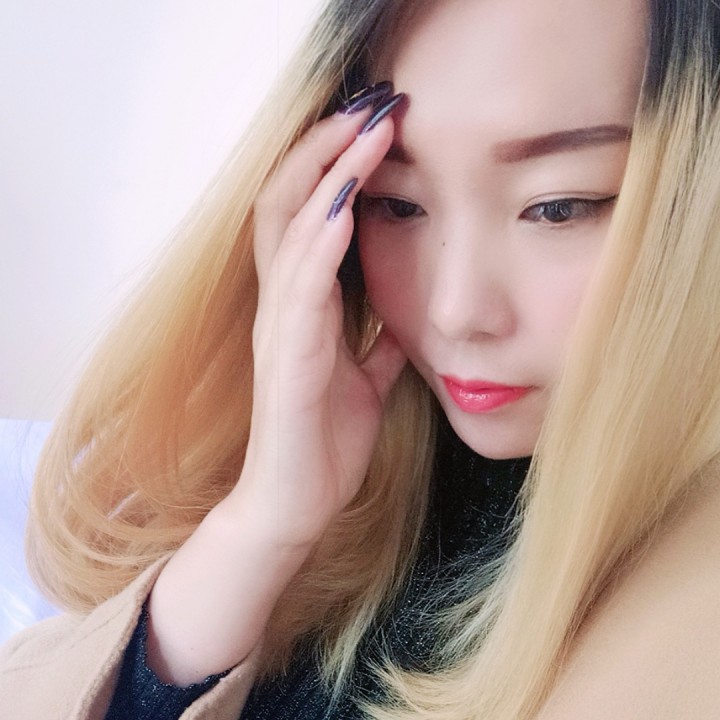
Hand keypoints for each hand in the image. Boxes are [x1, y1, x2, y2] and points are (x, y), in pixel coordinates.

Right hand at [232, 96, 407, 549]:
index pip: (308, 215)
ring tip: (364, 134)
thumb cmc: (324, 438)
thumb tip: (405, 310)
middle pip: (289, 205)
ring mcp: (278, 332)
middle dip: (327, 151)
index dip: (336, 167)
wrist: (295, 503)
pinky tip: (342, 210)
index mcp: (302, 306)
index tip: (381, 127)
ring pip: (290, 236)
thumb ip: (376, 336)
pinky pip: (299, 294)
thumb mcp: (365, 376)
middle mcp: (282, 307)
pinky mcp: (284, 365)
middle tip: (371, 106)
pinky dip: (319, 247)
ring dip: (327, 180)